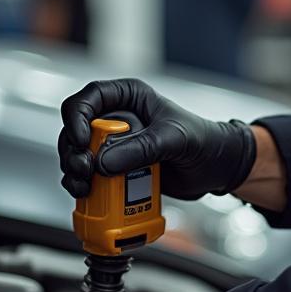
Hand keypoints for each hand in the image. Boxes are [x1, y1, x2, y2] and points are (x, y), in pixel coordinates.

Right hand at [57, 78, 256, 200]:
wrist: (216, 168)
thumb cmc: (202, 140)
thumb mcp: (174, 139)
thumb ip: (141, 148)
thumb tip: (105, 162)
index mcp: (129, 97)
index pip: (91, 97)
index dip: (78, 116)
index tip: (83, 139)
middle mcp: (116, 118)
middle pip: (76, 128)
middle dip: (74, 150)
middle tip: (85, 169)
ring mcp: (113, 144)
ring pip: (78, 154)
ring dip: (75, 171)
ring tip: (86, 185)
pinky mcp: (115, 168)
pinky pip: (88, 175)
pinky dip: (83, 185)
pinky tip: (89, 195)